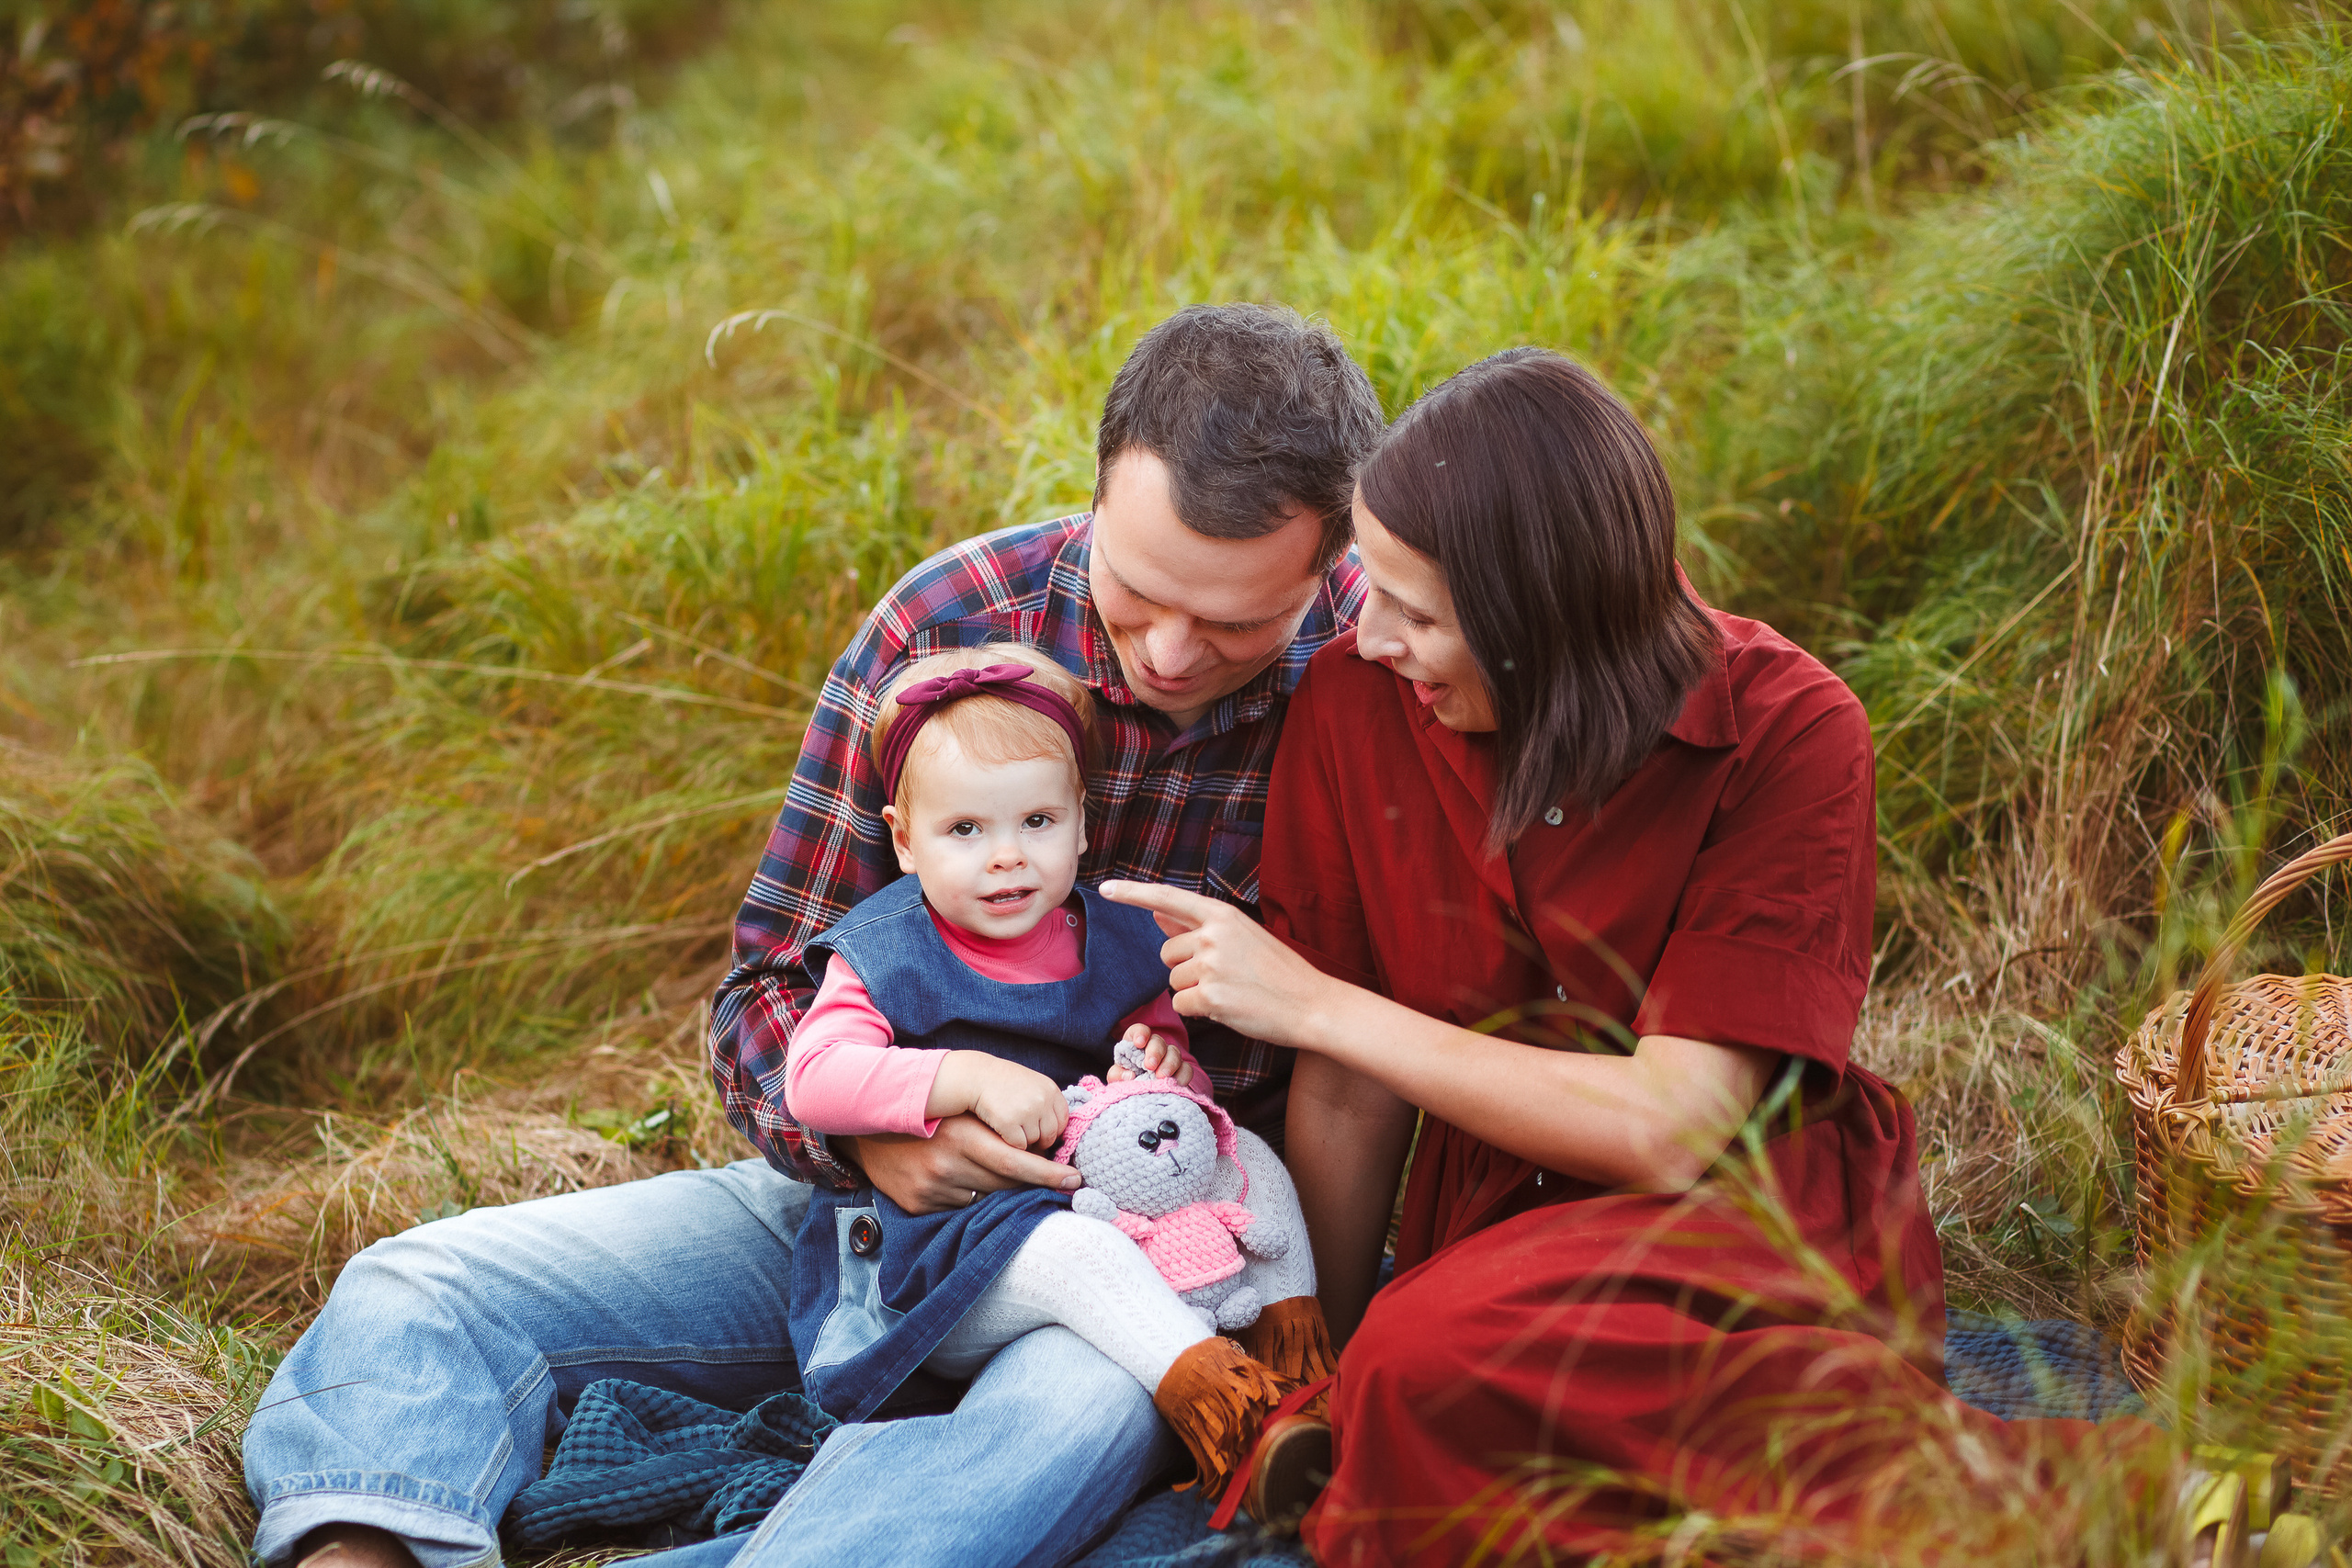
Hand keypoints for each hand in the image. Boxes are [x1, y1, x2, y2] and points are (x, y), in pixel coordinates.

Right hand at [841, 1117, 1079, 1215]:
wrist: (865, 1128)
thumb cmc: (929, 1113)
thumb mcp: (962, 1109)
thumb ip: (999, 1124)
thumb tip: (1045, 1145)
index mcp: (963, 1135)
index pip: (1017, 1163)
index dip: (1049, 1174)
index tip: (1074, 1180)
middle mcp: (947, 1165)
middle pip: (1006, 1186)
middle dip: (1032, 1184)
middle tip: (1056, 1181)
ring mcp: (932, 1188)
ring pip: (987, 1199)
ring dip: (1002, 1191)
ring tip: (1002, 1175)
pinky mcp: (920, 1204)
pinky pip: (962, 1207)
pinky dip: (972, 1197)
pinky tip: (966, 1181)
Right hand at [934, 1052, 1068, 1150]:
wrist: (975, 1076)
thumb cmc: (1002, 1083)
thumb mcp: (1032, 1085)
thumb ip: (1047, 1104)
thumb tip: (1058, 1134)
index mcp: (1050, 1089)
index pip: (1063, 1121)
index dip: (1052, 1131)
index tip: (1042, 1134)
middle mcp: (1042, 1099)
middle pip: (1051, 1135)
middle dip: (1039, 1140)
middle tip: (1025, 1136)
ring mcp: (1027, 1110)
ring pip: (1034, 1142)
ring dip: (1023, 1140)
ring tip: (1010, 1127)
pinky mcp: (1009, 1121)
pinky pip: (1018, 1145)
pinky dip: (1010, 1143)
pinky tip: (1000, 1130)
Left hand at [1099, 880, 1333, 1045]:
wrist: (1312, 1004)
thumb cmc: (1278, 971)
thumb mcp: (1241, 937)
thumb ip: (1196, 925)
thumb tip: (1157, 913)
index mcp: (1222, 915)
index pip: (1168, 898)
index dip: (1133, 893)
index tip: (1105, 888)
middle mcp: (1213, 935)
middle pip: (1167, 953)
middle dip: (1185, 968)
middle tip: (1225, 976)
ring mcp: (1212, 966)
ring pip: (1173, 982)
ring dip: (1194, 992)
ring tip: (1232, 991)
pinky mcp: (1211, 997)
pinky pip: (1182, 1005)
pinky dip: (1199, 1011)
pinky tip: (1229, 1008)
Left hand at [1106, 1023, 1194, 1085]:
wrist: (1140, 1092)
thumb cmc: (1126, 1079)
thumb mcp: (1116, 1076)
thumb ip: (1117, 1074)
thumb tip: (1130, 1075)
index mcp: (1136, 1043)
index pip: (1140, 1030)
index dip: (1141, 1033)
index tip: (1139, 1043)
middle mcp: (1154, 1046)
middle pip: (1158, 1041)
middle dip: (1155, 1052)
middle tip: (1150, 1066)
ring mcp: (1169, 1057)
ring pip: (1174, 1052)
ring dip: (1169, 1064)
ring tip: (1162, 1077)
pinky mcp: (1180, 1070)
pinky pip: (1186, 1069)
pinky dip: (1182, 1075)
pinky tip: (1176, 1084)